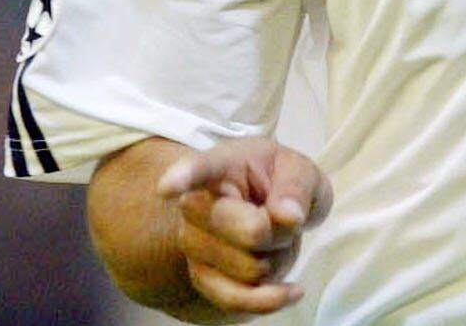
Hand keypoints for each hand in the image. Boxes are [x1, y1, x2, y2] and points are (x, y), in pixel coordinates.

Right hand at [156, 138, 333, 315]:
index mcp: (220, 166)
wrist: (262, 209)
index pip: (200, 169)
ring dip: (277, 259)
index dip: (183, 177)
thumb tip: (288, 216)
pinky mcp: (202, 277)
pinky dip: (270, 299)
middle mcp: (196, 205)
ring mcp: (194, 244)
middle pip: (253, 233)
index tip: (166, 187)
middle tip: (280, 213)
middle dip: (283, 230)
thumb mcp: (299, 170)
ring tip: (272, 237)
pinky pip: (236, 300)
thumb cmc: (278, 182)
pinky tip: (293, 291)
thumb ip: (296, 187)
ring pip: (252, 269)